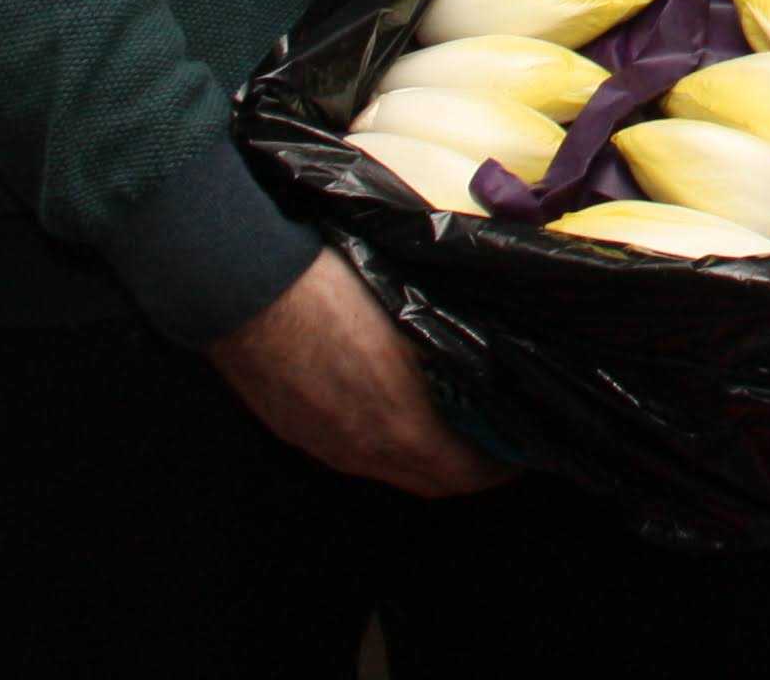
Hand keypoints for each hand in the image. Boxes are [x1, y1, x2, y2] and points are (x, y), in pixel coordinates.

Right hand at [209, 250, 506, 495]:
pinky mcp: (295, 432)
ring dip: (423, 454)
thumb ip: (457, 350)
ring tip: (445, 420)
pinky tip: (387, 404)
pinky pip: (353, 451)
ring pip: (390, 468)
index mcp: (402, 429)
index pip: (468, 473)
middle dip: (469, 468)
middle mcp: (364, 453)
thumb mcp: (417, 316)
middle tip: (492, 437)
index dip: (501, 467)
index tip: (520, 446)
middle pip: (431, 481)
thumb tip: (487, 360)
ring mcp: (325, 446)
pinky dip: (383, 440)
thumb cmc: (340, 288)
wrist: (249, 288)